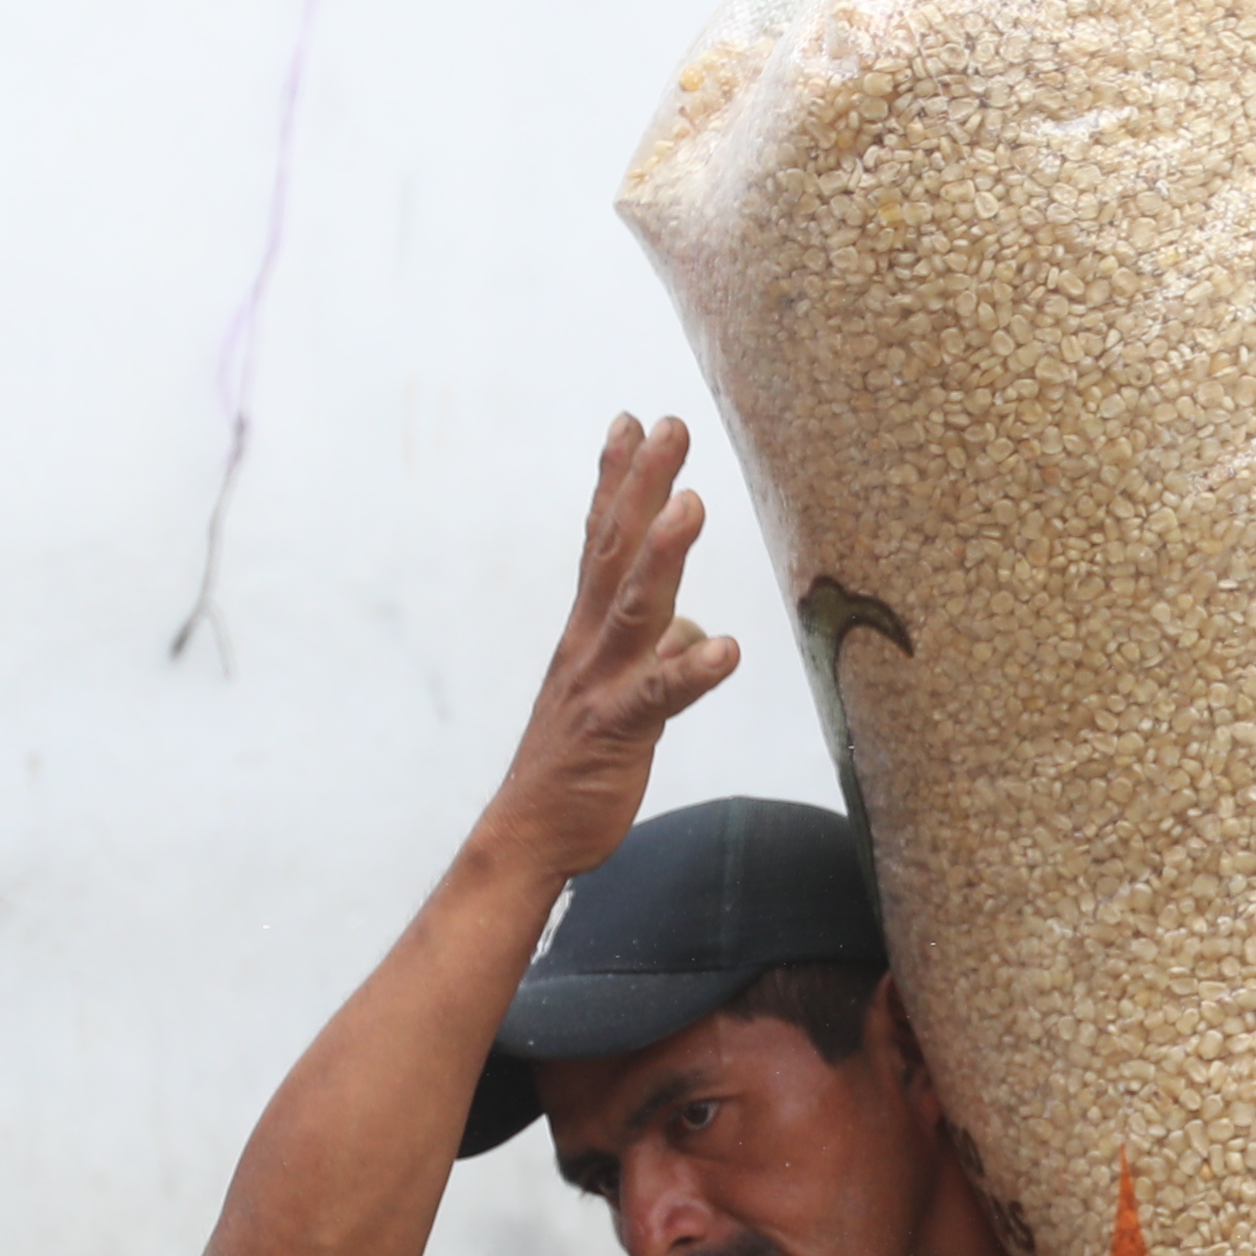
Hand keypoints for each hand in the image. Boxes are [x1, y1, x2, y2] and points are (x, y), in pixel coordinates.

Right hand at [482, 416, 747, 884]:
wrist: (529, 836)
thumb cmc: (576, 766)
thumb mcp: (616, 697)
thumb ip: (651, 656)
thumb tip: (688, 631)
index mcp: (587, 632)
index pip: (600, 541)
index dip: (617, 480)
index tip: (632, 420)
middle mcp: (589, 645)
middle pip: (616, 551)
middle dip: (642, 485)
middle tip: (668, 424)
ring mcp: (599, 685)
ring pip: (635, 609)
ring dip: (662, 555)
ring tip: (691, 504)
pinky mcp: (617, 732)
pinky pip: (659, 698)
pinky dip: (690, 672)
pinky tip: (726, 649)